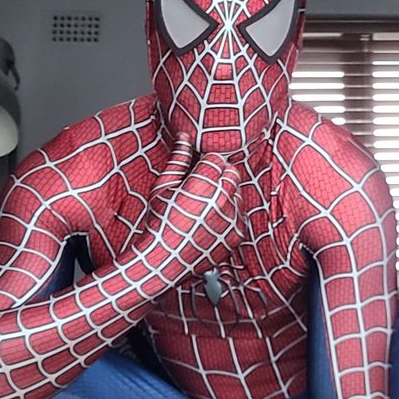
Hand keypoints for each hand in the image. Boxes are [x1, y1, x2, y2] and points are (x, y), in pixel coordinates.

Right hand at [144, 134, 242, 276]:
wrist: (162, 261)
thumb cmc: (158, 222)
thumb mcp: (162, 187)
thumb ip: (178, 160)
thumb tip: (185, 137)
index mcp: (203, 182)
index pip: (216, 158)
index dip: (205, 164)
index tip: (195, 173)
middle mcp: (222, 198)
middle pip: (232, 172)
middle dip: (219, 176)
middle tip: (201, 188)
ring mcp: (232, 217)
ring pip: (238, 193)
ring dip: (225, 195)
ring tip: (203, 209)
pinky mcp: (238, 234)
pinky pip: (240, 215)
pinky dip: (229, 215)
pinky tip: (209, 223)